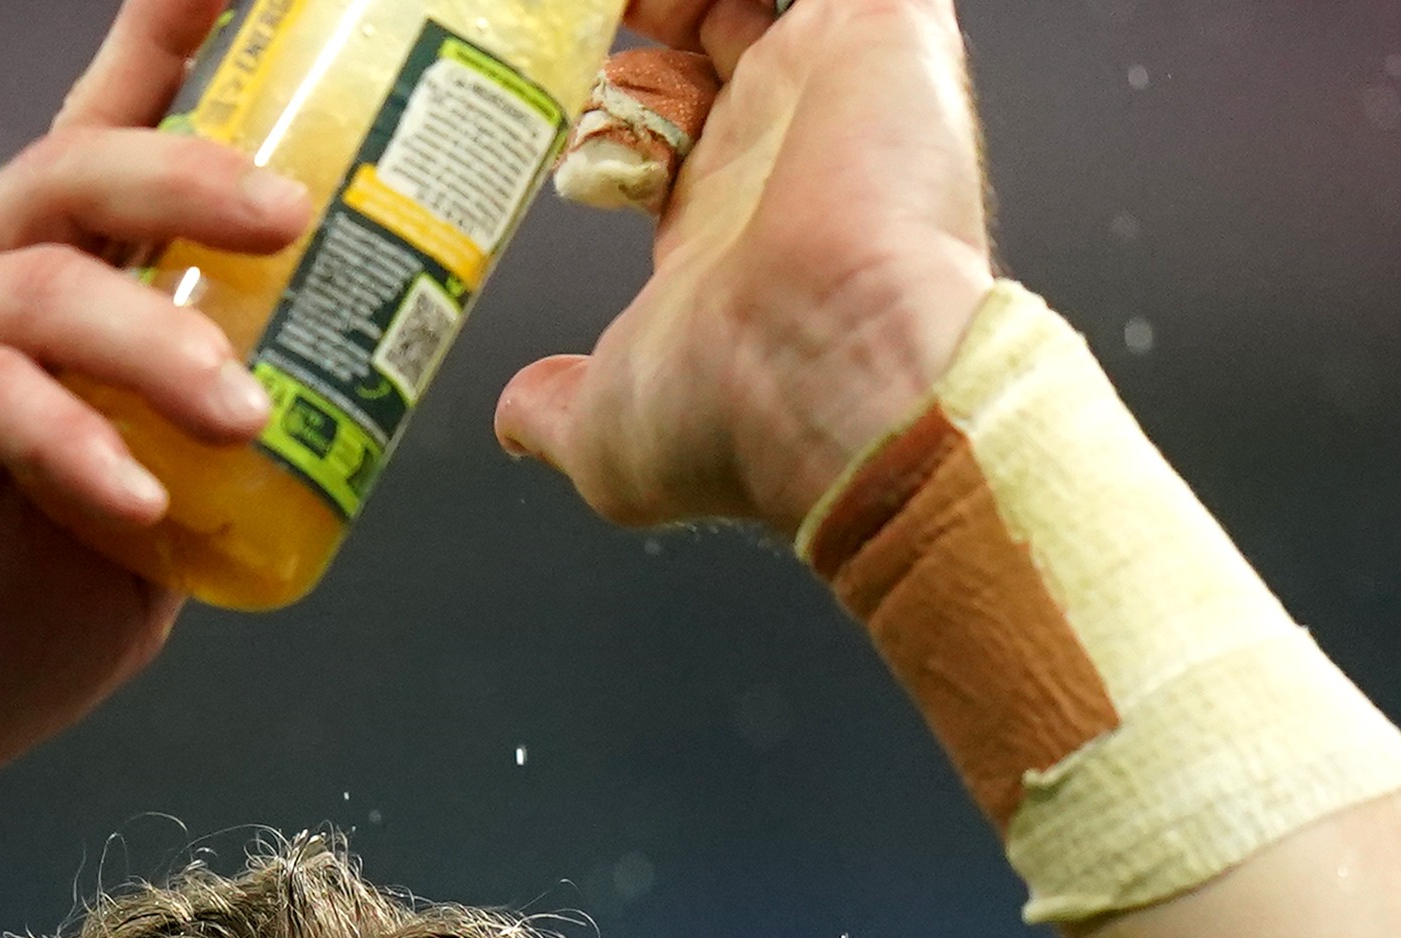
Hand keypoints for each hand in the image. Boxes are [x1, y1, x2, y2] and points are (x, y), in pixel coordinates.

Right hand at [0, 0, 310, 828]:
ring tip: (246, 416)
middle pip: (71, 174)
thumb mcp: (122, 560)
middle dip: (189, 171)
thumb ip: (195, 484)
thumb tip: (309, 461)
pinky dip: (72, 443)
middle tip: (294, 215)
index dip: (160, 48)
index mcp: (26, 311)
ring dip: (158, 341)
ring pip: (36, 282)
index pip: (95, 143)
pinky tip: (136, 505)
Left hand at [493, 0, 996, 537]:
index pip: (660, 120)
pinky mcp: (881, 21)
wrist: (842, 370)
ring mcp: (832, 74)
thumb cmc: (742, 410)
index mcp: (724, 220)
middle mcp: (780, 143)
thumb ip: (555, 411)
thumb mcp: (607, 432)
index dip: (602, 92)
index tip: (544, 76)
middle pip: (703, 27)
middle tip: (563, 15)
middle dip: (633, 14)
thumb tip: (518, 422)